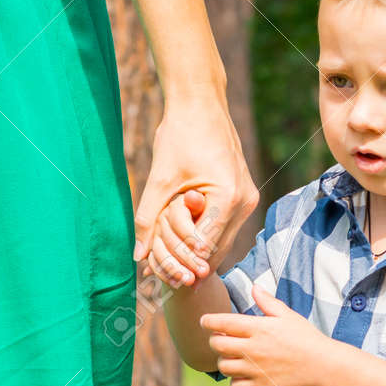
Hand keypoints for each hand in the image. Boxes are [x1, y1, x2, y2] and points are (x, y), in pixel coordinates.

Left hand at [132, 96, 257, 282]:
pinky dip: (206, 237)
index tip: (163, 280)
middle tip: (165, 282)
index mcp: (228, 198)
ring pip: (222, 242)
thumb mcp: (159, 179)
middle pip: (217, 251)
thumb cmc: (180, 135)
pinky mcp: (243, 194)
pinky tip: (184, 245)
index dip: (183, 265)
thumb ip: (148, 219)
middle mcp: (245, 201)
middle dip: (190, 265)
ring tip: (172, 267)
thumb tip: (138, 256)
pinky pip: (224, 227)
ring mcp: (248, 199)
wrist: (200, 104)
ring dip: (198, 254)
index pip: (205, 247)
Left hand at [200, 284, 330, 385]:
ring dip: (225, 360)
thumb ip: (267, 302)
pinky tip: (244, 372)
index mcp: (258, 328)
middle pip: (217, 345)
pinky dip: (235, 379)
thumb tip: (254, 287)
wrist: (322, 366)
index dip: (208, 321)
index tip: (205, 321)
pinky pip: (234, 385)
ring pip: (223, 366)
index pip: (221, 323)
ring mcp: (255, 370)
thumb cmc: (305, 337)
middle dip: (215, 340)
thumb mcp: (287, 315)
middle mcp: (253, 349)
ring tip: (234, 356)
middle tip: (222, 339)